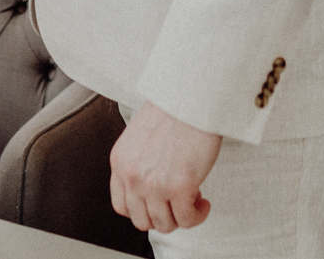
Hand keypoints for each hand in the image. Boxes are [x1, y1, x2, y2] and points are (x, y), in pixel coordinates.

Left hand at [109, 102, 218, 233]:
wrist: (191, 99)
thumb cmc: (172, 111)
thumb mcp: (139, 137)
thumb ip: (138, 163)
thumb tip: (150, 187)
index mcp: (120, 162)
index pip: (121, 206)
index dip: (142, 210)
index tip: (157, 204)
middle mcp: (133, 176)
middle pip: (142, 220)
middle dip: (162, 216)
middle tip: (177, 204)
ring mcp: (155, 185)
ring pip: (165, 224)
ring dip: (181, 217)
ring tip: (193, 201)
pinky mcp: (180, 187)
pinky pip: (188, 219)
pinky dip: (198, 215)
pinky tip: (203, 202)